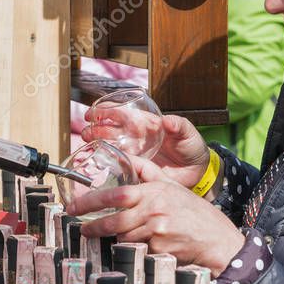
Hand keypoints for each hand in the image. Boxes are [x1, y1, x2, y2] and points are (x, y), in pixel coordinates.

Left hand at [67, 155, 243, 273]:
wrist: (218, 240)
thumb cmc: (195, 214)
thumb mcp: (173, 187)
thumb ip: (148, 172)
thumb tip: (127, 157)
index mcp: (154, 191)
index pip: (115, 195)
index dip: (91, 201)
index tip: (74, 207)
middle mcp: (154, 210)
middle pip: (114, 221)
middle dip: (94, 227)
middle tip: (82, 230)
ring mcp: (157, 231)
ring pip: (124, 238)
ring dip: (119, 239)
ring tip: (126, 236)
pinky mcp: (160, 249)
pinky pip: (138, 251)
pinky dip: (137, 250)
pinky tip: (146, 247)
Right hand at [84, 111, 208, 188]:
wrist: (197, 171)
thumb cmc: (192, 147)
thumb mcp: (188, 133)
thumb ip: (179, 126)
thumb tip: (168, 121)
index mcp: (147, 125)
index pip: (123, 114)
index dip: (107, 111)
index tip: (94, 112)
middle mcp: (138, 137)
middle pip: (112, 130)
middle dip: (96, 129)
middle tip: (86, 132)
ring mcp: (136, 153)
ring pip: (111, 145)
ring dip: (97, 143)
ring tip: (86, 143)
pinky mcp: (137, 168)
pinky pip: (118, 164)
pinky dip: (105, 162)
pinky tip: (95, 162)